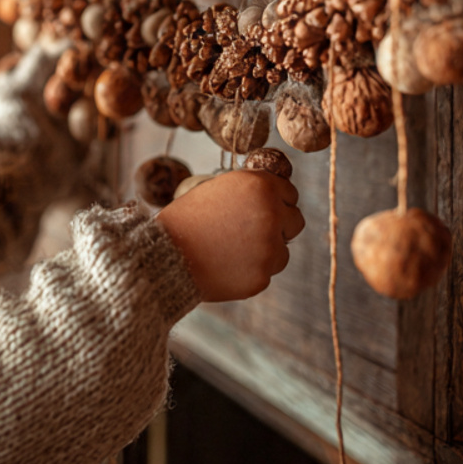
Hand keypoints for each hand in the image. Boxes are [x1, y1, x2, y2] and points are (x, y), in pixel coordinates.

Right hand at [154, 169, 304, 301]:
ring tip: (232, 248)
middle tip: (253, 229)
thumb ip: (251, 189)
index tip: (264, 207)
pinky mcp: (262, 277)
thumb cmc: (188, 218)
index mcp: (261, 186)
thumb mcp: (219, 187)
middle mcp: (272, 215)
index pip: (290, 192)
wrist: (167, 255)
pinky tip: (227, 264)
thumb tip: (277, 193)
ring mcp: (269, 249)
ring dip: (267, 250)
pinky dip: (251, 270)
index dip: (276, 200)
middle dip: (280, 225)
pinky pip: (266, 272)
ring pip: (282, 250)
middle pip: (296, 221)